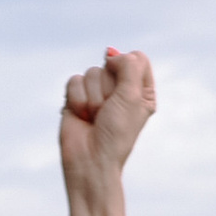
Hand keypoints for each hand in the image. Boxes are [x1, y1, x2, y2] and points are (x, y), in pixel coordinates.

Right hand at [59, 47, 156, 194]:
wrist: (90, 161)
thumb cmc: (116, 134)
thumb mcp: (132, 96)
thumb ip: (128, 66)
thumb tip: (110, 54)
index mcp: (141, 90)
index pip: (137, 58)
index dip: (128, 70)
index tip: (126, 93)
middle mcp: (119, 90)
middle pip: (112, 63)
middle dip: (109, 89)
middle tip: (109, 112)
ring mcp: (97, 93)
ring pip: (92, 72)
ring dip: (93, 98)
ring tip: (95, 118)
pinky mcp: (76, 98)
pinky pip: (74, 80)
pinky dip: (77, 100)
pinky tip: (82, 117)